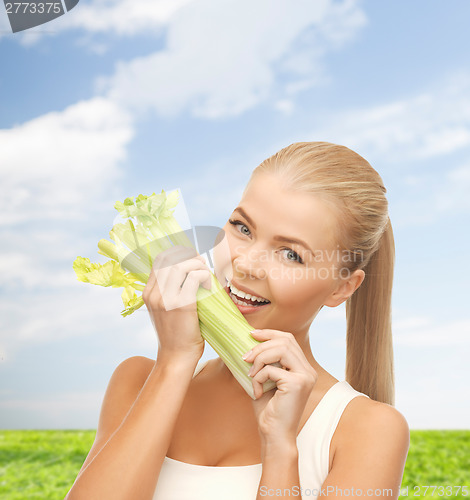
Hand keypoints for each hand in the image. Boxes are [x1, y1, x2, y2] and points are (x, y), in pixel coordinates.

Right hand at [142, 245, 211, 361]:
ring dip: (198, 265)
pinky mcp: (182, 305)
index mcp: (148, 293)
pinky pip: (194, 278)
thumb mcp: (165, 310)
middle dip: (190, 257)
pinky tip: (209, 285)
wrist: (176, 357)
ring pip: (182, 265)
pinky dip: (204, 276)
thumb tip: (188, 272)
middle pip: (171, 259)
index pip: (160, 259)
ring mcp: (166, 299)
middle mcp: (154, 293)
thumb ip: (169, 292)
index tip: (192, 258)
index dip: (178, 253)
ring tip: (206, 275)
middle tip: (202, 265)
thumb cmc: (176, 334)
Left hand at [244, 329, 317, 443]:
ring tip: (250, 373)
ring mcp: (305, 376)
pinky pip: (272, 369)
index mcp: (303, 367)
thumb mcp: (265, 379)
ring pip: (281, 349)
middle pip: (285, 340)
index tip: (252, 333)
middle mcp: (308, 370)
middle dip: (261, 345)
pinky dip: (258, 377)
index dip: (270, 333)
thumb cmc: (268, 409)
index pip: (289, 339)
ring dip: (260, 358)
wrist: (274, 435)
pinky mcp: (297, 384)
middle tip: (245, 357)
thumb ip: (264, 362)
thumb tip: (248, 341)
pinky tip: (257, 391)